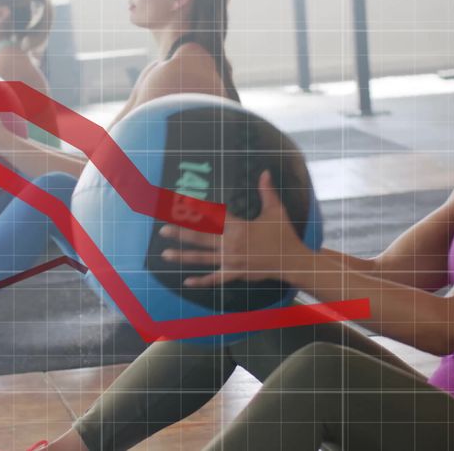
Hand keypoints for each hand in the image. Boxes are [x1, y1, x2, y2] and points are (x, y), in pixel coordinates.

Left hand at [159, 171, 307, 287]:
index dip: (195, 209)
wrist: (291, 260)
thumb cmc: (283, 234)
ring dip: (182, 256)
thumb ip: (267, 191)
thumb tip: (265, 171)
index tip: (181, 203)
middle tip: (162, 230)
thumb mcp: (275, 210)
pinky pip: (214, 278)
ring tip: (165, 255)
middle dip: (179, 233)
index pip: (211, 215)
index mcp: (237, 226)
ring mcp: (230, 260)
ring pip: (201, 258)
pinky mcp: (234, 273)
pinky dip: (201, 280)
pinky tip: (186, 281)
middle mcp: (229, 243)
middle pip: (200, 237)